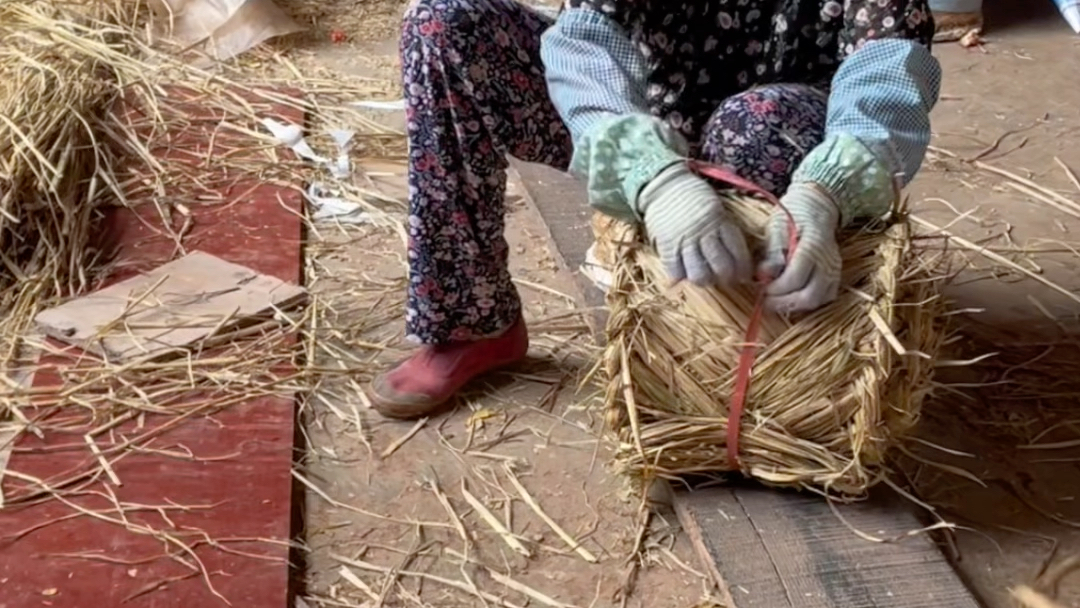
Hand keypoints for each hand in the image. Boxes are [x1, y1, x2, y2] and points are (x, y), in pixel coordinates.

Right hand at [637, 163, 752, 285]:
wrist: (665, 185)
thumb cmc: (693, 195)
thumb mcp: (716, 207)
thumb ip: (723, 228)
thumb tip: (735, 255)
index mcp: (720, 221)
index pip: (737, 251)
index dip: (742, 268)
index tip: (743, 275)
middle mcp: (705, 232)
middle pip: (721, 266)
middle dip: (726, 278)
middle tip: (725, 279)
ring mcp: (685, 240)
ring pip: (699, 273)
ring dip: (704, 280)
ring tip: (705, 278)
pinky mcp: (667, 245)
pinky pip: (675, 269)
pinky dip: (681, 276)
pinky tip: (684, 274)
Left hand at [760, 182, 841, 312]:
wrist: (816, 207)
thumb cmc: (792, 216)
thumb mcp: (776, 228)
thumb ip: (772, 253)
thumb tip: (762, 275)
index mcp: (813, 247)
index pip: (795, 279)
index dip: (776, 289)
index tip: (761, 288)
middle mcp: (828, 262)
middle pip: (810, 296)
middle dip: (785, 303)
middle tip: (766, 300)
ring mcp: (835, 270)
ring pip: (818, 300)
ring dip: (796, 305)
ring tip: (777, 300)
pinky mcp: (835, 276)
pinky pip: (825, 297)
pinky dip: (807, 302)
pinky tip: (792, 296)